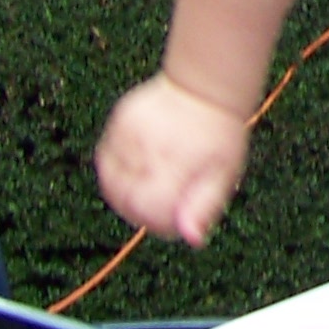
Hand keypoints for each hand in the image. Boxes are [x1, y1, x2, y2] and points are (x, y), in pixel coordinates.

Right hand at [95, 74, 252, 245]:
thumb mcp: (223, 174)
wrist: (204, 88)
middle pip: (124, 200)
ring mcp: (129, 131)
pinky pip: (105, 160)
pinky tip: (141, 166)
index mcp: (175, 161)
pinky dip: (118, 171)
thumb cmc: (218, 136)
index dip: (160, 223)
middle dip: (141, 212)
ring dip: (126, 192)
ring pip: (111, 183)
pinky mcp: (120, 121)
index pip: (148, 210)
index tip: (177, 218)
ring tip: (152, 182)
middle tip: (164, 203)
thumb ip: (205, 208)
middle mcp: (148, 145)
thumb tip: (192, 239)